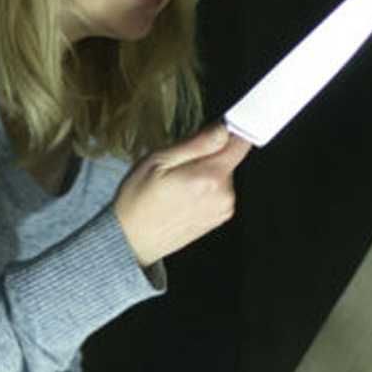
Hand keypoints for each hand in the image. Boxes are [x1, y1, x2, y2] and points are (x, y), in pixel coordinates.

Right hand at [113, 123, 251, 265]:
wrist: (131, 241)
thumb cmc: (138, 202)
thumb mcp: (158, 161)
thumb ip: (195, 144)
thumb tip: (222, 129)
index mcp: (210, 177)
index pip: (241, 143)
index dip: (229, 132)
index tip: (213, 131)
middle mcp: (224, 195)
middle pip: (229, 159)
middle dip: (208, 155)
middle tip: (178, 164)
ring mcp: (222, 210)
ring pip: (223, 175)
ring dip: (205, 173)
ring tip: (176, 184)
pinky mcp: (218, 219)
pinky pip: (218, 192)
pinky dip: (204, 189)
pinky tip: (181, 197)